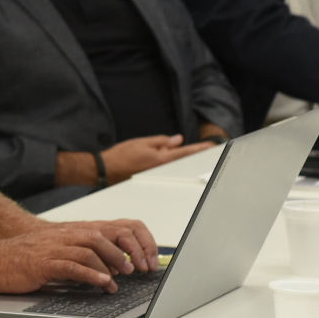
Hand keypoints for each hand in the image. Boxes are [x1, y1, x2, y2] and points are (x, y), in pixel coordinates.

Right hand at [0, 217, 155, 293]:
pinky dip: (91, 275)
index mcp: (66, 233)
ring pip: (90, 249)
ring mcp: (53, 248)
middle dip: (123, 253)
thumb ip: (76, 259)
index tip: (141, 258)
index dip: (127, 242)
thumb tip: (104, 274)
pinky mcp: (43, 263)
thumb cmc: (18, 261)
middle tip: (135, 270)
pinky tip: (103, 283)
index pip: (106, 229)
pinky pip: (73, 266)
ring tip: (120, 280)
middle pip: (101, 237)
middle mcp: (62, 236)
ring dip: (109, 265)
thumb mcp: (52, 254)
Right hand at [100, 134, 214, 183]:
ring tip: (151, 152)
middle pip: (179, 159)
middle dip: (182, 152)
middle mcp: (161, 168)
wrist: (107, 169)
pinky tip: (148, 157)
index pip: (186, 152)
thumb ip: (162, 141)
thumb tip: (177, 140)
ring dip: (168, 157)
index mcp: (162, 158)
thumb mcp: (143, 142)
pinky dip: (160, 161)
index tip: (211, 147)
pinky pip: (160, 168)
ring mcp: (156, 174)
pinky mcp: (149, 177)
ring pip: (169, 163)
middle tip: (180, 148)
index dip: (200, 149)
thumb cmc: (122, 155)